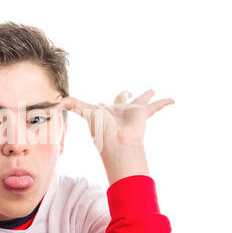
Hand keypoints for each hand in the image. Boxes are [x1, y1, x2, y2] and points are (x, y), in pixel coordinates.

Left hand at [60, 89, 174, 182]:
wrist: (119, 142)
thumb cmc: (102, 131)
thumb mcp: (87, 114)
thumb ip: (74, 106)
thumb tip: (57, 101)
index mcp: (107, 111)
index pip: (104, 104)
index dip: (102, 104)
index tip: (102, 103)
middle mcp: (120, 111)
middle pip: (123, 99)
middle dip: (125, 95)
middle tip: (128, 91)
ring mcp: (133, 112)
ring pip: (143, 100)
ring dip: (148, 95)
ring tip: (153, 90)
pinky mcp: (144, 113)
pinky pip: (157, 106)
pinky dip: (165, 102)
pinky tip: (174, 100)